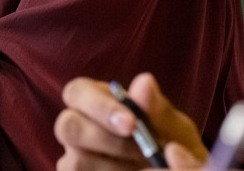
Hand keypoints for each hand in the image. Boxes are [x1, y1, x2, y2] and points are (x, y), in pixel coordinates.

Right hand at [55, 74, 212, 170]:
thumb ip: (158, 108)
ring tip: (146, 167)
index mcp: (96, 101)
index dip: (99, 106)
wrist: (176, 169)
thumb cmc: (172, 147)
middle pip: (67, 126)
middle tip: (142, 152)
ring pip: (75, 161)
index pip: (77, 92)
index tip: (132, 123)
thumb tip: (144, 81)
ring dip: (114, 166)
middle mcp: (77, 128)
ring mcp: (74, 159)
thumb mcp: (173, 128)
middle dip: (105, 139)